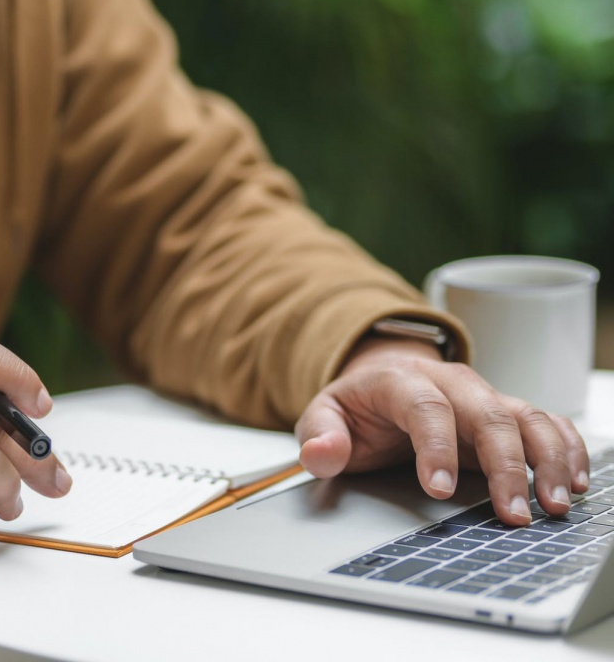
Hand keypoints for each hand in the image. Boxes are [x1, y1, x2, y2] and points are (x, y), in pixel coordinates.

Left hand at [296, 337, 589, 525]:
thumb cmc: (357, 406)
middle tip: (514, 514)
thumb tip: (322, 454)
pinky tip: (575, 481)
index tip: (438, 489)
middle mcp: (449, 383)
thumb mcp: (324, 416)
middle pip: (487, 413)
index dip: (436, 447)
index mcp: (400, 380)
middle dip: (506, 464)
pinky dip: (566, 447)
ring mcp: (481, 396)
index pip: (425, 407)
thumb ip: (319, 435)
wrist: (382, 380)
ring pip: (525, 415)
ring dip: (547, 458)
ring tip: (554, 504)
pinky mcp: (503, 412)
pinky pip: (545, 421)